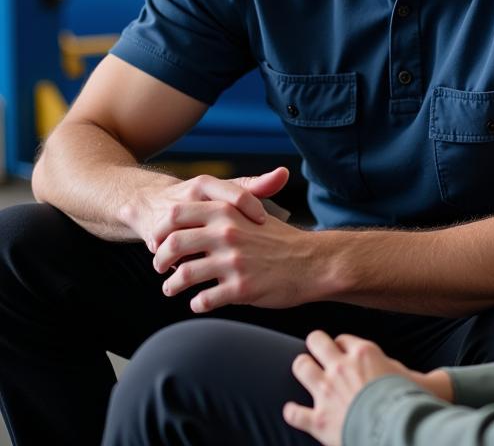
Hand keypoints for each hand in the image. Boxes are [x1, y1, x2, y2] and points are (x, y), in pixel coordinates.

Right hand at [119, 166, 289, 253]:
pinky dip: (179, 265)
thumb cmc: (201, 200)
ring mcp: (170, 216)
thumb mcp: (226, 191)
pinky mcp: (155, 233)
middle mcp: (189, 197)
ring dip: (198, 257)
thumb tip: (283, 173)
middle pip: (209, 219)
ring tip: (215, 269)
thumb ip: (254, 186)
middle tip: (242, 254)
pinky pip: (169, 253)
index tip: (263, 225)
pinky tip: (188, 274)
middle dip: (227, 241)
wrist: (151, 202)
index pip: (237, 195)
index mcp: (210, 185)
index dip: (253, 211)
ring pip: (185, 240)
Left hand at [153, 204, 313, 312]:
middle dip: (160, 259)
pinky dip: (196, 303)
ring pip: (183, 275)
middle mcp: (227, 234)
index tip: (158, 242)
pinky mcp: (241, 288)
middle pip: (173, 244)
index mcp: (228, 212)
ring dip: (171, 286)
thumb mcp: (253, 214)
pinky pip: (203, 300)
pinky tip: (200, 302)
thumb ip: (224, 212)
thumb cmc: (280, 240)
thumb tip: (194, 216)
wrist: (311, 262)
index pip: (178, 214)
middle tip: (160, 267)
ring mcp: (233, 262)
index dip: (161, 229)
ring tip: (171, 289)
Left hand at [283, 332, 452, 445]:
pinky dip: (293, 412)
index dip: (342, 347)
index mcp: (363, 353)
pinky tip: (293, 410)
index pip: (342, 339)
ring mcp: (327, 393)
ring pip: (301, 367)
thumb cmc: (407, 402)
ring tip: (305, 372)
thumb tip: (404, 372)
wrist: (398, 430)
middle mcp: (341, 368)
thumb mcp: (406, 374)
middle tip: (317, 352)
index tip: (344, 354)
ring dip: (303, 369)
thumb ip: (388, 367)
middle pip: (316, 341)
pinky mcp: (318, 420)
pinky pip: (295, 413)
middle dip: (315, 344)